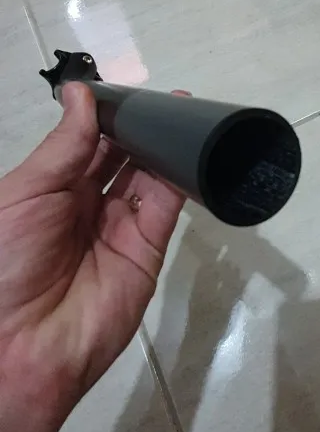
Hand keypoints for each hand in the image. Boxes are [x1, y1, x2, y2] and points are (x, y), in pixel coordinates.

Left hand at [0, 82, 185, 431]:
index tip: (128, 87)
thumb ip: (63, 145)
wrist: (22, 344)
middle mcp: (86, 205)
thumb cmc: (8, 258)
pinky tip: (189, 148)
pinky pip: (166, 206)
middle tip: (166, 97)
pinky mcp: (148, 250)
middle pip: (121, 157)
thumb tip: (82, 91)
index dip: (106, 116)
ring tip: (183, 113)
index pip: (85, 143)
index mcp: (49, 189)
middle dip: (141, 128)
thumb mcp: (25, 192)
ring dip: (164, 147)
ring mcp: (119, 228)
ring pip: (148, 177)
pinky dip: (180, 177)